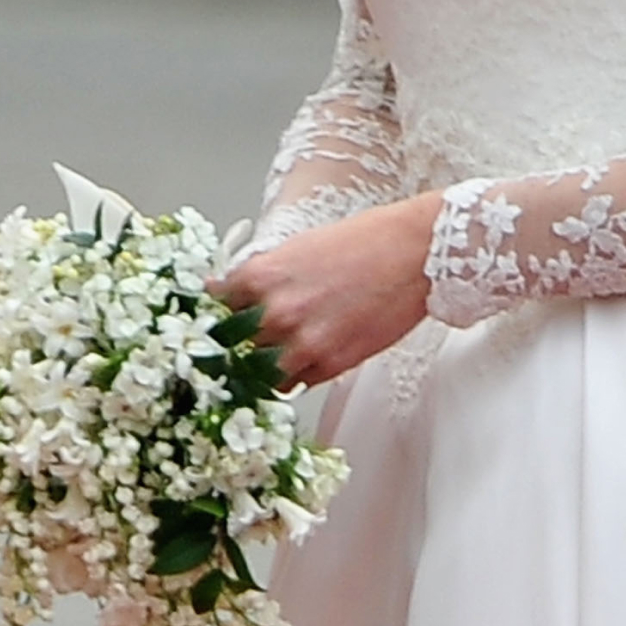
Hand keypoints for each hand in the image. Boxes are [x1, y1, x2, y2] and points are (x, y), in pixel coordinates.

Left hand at [208, 192, 443, 388]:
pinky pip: (296, 383)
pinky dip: (295, 374)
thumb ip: (258, 275)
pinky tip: (306, 354)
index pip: (214, 311)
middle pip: (232, 349)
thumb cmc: (360, 242)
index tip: (214, 325)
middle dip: (236, 347)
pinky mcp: (331, 365)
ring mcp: (302, 344)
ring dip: (264, 368)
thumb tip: (223, 291)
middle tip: (242, 345)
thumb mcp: (295, 248)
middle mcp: (275, 315)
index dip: (214, 318)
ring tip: (277, 354)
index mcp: (259, 277)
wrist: (412, 254)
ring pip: (261, 375)